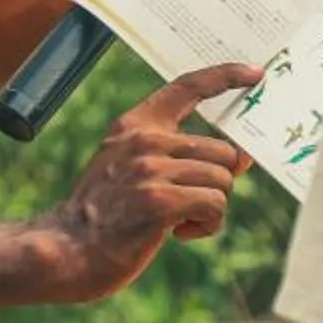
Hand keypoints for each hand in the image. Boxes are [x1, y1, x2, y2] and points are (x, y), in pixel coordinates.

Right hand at [41, 63, 261, 299]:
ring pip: (223, 180)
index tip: (255, 72)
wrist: (67, 250)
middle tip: (192, 203)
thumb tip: (241, 158)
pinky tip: (178, 234)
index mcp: (135, 124)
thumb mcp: (131, 167)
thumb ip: (178, 155)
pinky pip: (214, 205)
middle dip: (218, 182)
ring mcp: (150, 168)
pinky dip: (206, 225)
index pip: (187, 86)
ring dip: (211, 208)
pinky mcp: (158, 201)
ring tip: (181, 222)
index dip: (226, 76)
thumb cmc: (105, 214)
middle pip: (223, 150)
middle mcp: (144, 139)